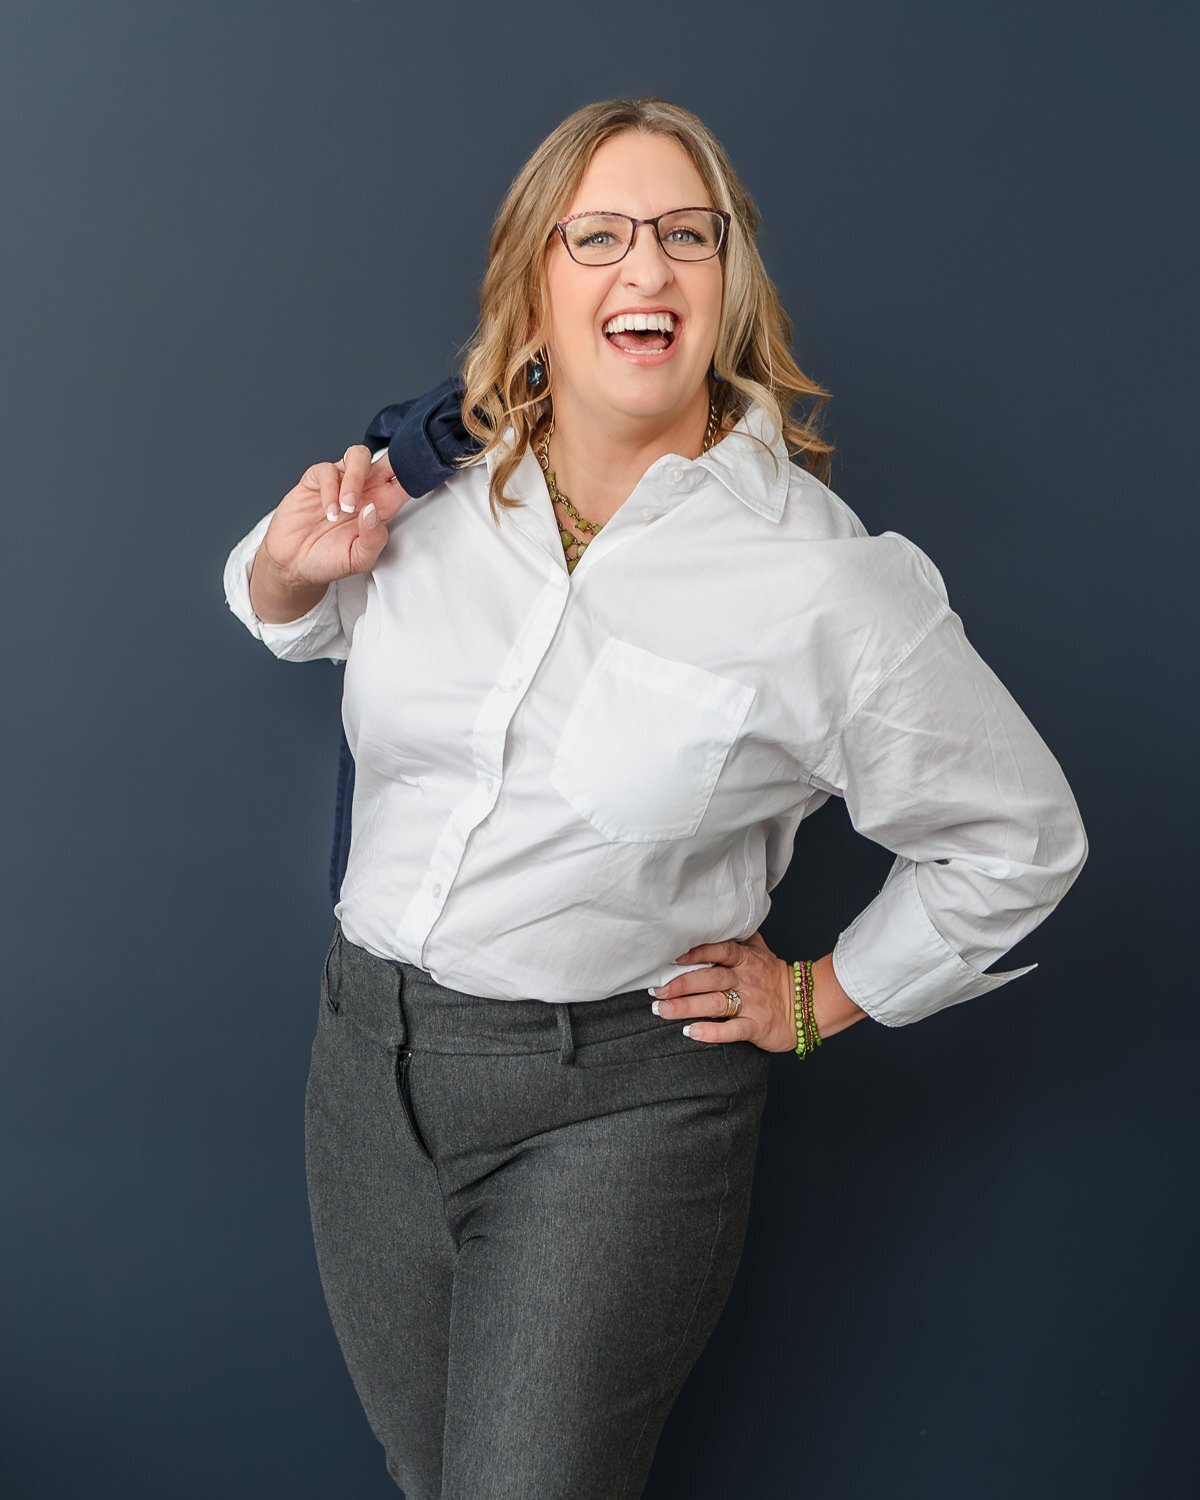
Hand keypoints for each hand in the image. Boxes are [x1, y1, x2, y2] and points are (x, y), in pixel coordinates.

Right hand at [259, 443, 414, 590]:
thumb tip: (374, 511)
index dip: (413, 474)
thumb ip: (373, 539)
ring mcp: (341, 482)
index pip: (404, 482)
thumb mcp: (359, 559)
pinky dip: (330, 489)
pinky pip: (328, 470)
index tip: (415, 477)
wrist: (294, 564)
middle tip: (383, 483)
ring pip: (358, 456)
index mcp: (381, 507)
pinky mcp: (316, 480)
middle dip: (392, 461)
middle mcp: (365, 490)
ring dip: (356, 478)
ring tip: (347, 507)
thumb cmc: (329, 560)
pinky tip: (329, 511)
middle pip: (386, 460)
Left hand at [651, 933, 868, 1051]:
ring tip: (662, 1010)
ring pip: (716, 1004)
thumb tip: (720, 916)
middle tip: (656, 990)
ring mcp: (752, 1004)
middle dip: (681, 984)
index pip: (720, 951)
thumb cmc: (774, 978)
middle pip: (710, 979)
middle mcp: (746, 980)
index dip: (696, 952)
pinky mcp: (757, 1027)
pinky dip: (712, 1032)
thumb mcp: (760, 951)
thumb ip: (738, 936)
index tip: (672, 957)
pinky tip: (691, 1032)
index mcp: (745, 959)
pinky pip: (732, 1030)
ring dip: (687, 1008)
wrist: (806, 1005)